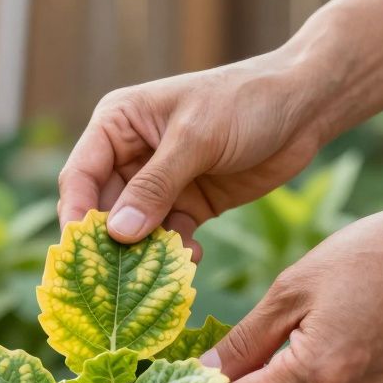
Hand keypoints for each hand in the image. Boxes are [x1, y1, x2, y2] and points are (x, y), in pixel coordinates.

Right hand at [58, 47, 342, 256]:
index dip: (76, 214)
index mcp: (118, 124)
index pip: (81, 176)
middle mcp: (131, 154)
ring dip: (145, 254)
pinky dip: (176, 253)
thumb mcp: (196, 138)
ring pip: (136, 230)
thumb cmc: (245, 101)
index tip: (78, 254)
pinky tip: (191, 260)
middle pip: (104, 209)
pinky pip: (170, 237)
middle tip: (117, 280)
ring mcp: (160, 182)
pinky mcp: (190, 204)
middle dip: (112, 243)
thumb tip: (118, 232)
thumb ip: (155, 186)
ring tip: (160, 274)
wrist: (305, 106)